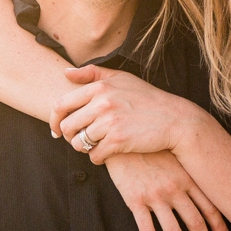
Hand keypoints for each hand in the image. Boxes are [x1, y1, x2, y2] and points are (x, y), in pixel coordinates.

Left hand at [53, 66, 205, 162]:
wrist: (175, 120)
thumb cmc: (146, 99)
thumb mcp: (122, 78)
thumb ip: (93, 74)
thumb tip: (65, 73)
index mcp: (100, 86)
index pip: (61, 104)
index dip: (55, 120)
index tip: (57, 130)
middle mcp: (102, 103)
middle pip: (67, 126)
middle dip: (70, 137)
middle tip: (80, 140)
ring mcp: (109, 122)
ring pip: (79, 143)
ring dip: (83, 148)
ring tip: (94, 146)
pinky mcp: (118, 141)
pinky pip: (94, 155)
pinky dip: (97, 158)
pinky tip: (105, 154)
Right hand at [104, 152, 229, 230]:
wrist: (123, 136)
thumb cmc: (150, 143)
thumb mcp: (174, 152)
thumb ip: (187, 168)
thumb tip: (203, 181)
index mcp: (187, 178)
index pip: (210, 206)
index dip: (219, 225)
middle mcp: (175, 189)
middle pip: (195, 223)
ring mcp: (155, 196)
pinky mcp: (135, 200)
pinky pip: (146, 229)